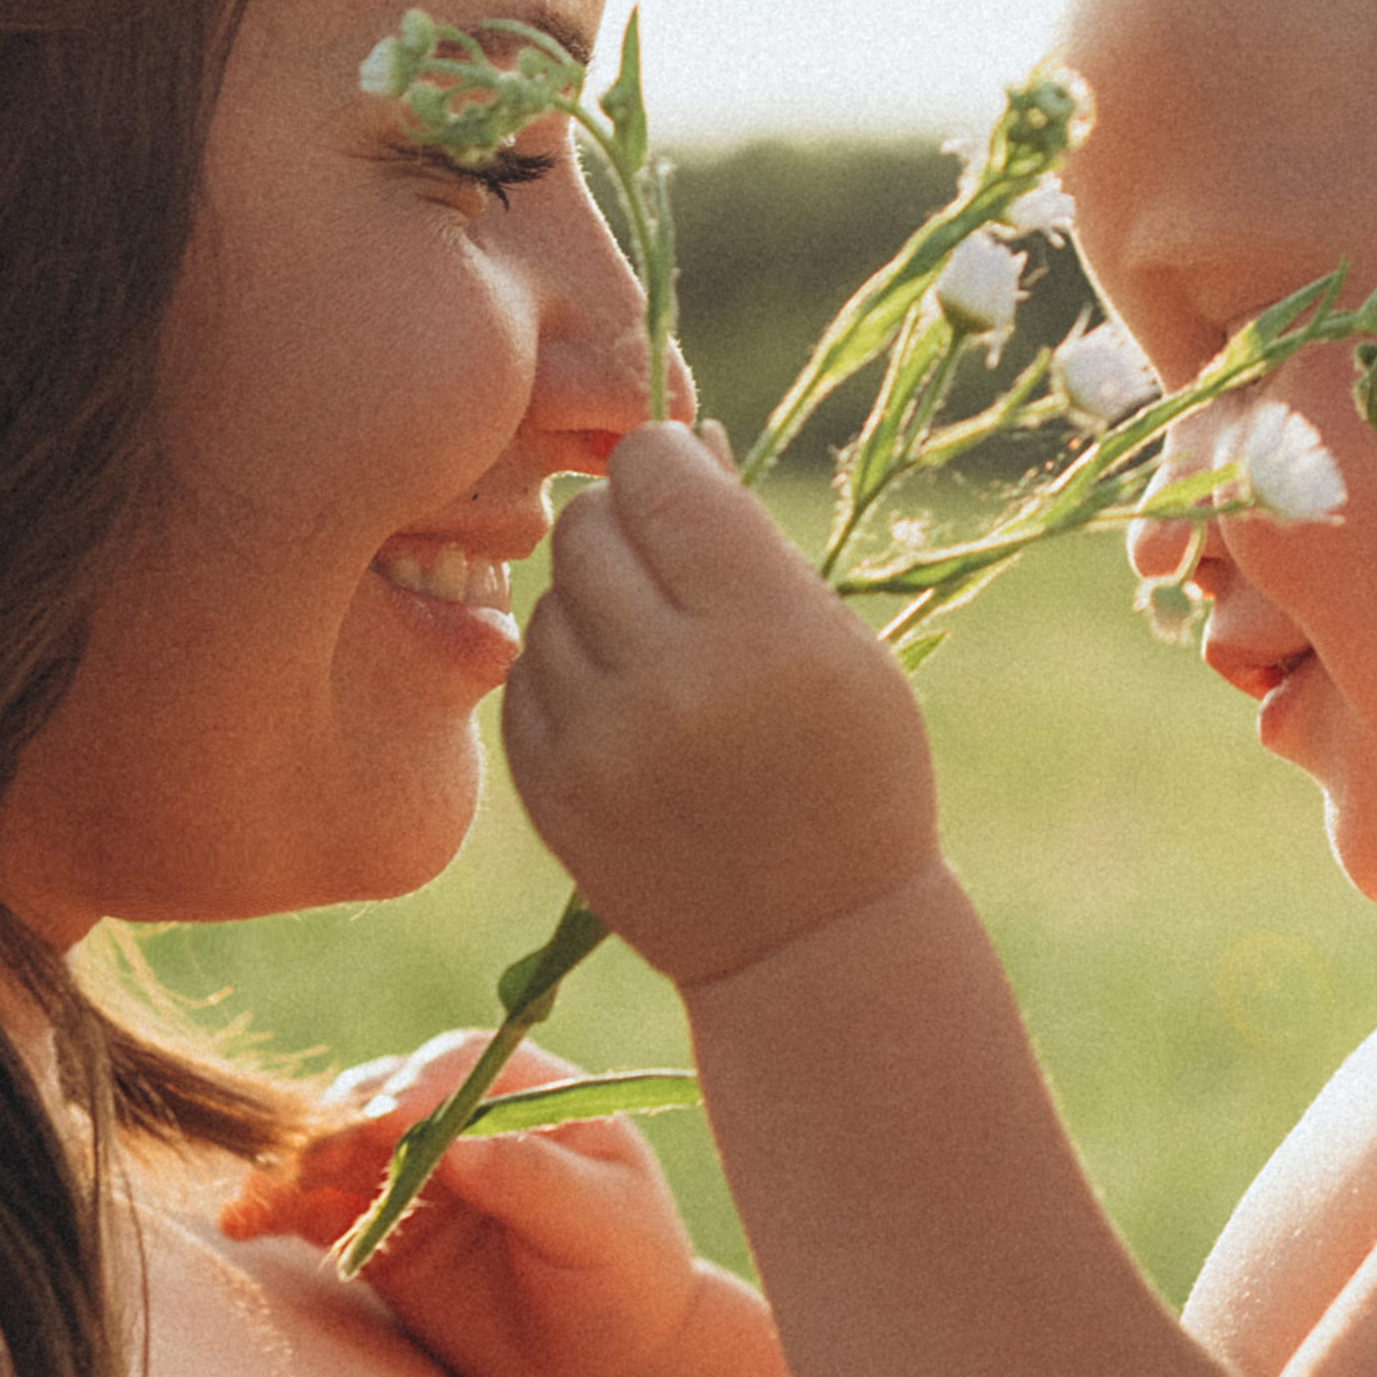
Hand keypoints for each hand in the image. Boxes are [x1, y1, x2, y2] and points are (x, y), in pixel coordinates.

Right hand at [220, 1034, 700, 1376]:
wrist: (612, 1367)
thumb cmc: (629, 1281)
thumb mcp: (604, 1228)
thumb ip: (536, 1181)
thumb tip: (463, 1146)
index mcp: (531, 1095)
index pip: (461, 1066)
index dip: (419, 1088)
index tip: (388, 1124)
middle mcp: (463, 1120)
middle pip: (383, 1098)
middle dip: (340, 1128)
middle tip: (310, 1165)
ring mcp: (416, 1173)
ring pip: (339, 1150)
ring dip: (293, 1168)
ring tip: (255, 1202)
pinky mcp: (381, 1229)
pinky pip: (320, 1209)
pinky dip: (281, 1212)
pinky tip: (245, 1223)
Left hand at [503, 423, 939, 990]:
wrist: (809, 940)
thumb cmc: (850, 772)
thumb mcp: (843, 645)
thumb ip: (750, 543)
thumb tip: (672, 435)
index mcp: (762, 634)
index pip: (656, 472)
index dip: (669, 467)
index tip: (691, 494)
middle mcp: (669, 685)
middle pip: (590, 526)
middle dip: (628, 527)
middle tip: (674, 573)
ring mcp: (596, 743)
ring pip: (549, 595)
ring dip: (595, 602)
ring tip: (659, 653)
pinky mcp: (546, 786)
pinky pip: (525, 670)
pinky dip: (568, 669)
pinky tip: (626, 705)